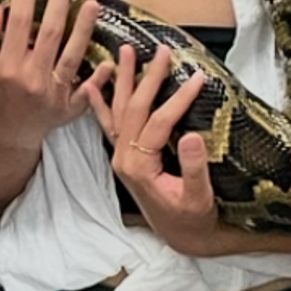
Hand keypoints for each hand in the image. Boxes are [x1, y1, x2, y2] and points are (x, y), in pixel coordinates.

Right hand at [0, 0, 110, 152]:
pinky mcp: (70, 107)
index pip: (19, 21)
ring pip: (73, 55)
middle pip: (51, 31)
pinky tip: (110, 60)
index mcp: (7, 66)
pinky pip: (88, 90)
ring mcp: (54, 94)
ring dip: (85, 28)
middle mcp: (32, 78)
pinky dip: (98, 76)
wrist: (11, 133)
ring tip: (93, 1)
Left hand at [87, 45, 230, 256]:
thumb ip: (193, 169)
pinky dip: (99, 103)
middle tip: (161, 52)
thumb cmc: (193, 220)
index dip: (177, 100)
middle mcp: (123, 158)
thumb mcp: (199, 198)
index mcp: (139, 167)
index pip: (156, 122)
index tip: (197, 79)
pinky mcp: (124, 156)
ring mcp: (120, 156)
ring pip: (117, 111)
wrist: (182, 239)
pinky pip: (108, 124)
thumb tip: (190, 136)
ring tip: (125, 51)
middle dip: (147, 78)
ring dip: (121, 80)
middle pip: (133, 109)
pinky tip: (92, 84)